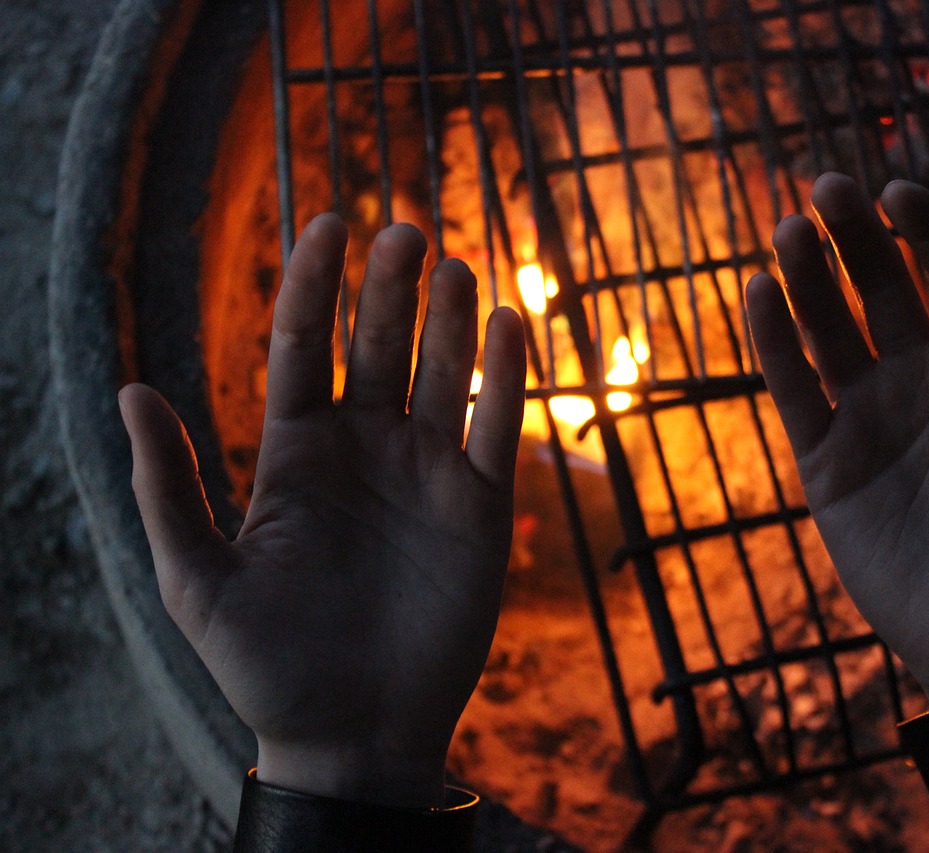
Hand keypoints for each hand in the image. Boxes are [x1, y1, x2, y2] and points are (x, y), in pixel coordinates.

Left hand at [119, 215, 525, 806]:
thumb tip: (130, 391)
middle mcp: (366, 453)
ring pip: (445, 377)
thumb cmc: (268, 665)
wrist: (353, 734)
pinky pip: (499, 432)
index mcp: (297, 457)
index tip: (327, 224)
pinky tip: (512, 324)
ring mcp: (427, 477)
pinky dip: (509, 380)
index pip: (307, 349)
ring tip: (451, 264)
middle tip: (402, 229)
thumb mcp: (197, 581)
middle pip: (381, 349)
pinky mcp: (482, 510)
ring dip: (450, 319)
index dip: (316, 286)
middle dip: (389, 288)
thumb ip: (171, 487)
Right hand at [746, 174, 928, 705]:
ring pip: (826, 329)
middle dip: (853, 236)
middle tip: (826, 189)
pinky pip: (793, 390)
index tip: (898, 191)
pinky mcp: (827, 464)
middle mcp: (923, 384)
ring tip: (787, 231)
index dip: (925, 228)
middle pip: (879, 287)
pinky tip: (758, 294)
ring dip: (804, 278)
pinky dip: (771, 343)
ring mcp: (870, 420)